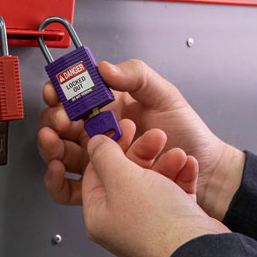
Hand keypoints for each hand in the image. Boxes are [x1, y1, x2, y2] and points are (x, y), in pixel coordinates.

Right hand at [38, 59, 244, 219]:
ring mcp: (98, 160)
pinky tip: (57, 171)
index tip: (56, 92)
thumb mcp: (165, 94)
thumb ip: (136, 75)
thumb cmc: (187, 133)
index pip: (74, 96)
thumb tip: (105, 68)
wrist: (207, 170)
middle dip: (54, 120)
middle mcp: (99, 133)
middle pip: (60, 125)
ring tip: (54, 142)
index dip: (59, 92)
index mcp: (110, 107)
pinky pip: (69, 188)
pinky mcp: (101, 186)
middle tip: (63, 121)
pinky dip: (56, 181)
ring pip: (59, 154)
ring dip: (50, 147)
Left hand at [82, 129, 229, 256]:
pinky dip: (182, 176)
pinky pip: (175, 191)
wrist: (198, 249)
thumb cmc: (157, 224)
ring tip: (177, 154)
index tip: (120, 130)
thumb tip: (94, 143)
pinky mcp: (175, 221)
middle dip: (143, 152)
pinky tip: (188, 165)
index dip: (108, 148)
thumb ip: (105, 156)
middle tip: (154, 136)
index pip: (95, 173)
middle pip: (126, 175)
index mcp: (100, 215)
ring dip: (167, 162)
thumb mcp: (121, 178)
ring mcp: (149, 221)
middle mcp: (122, 220)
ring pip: (154, 181)